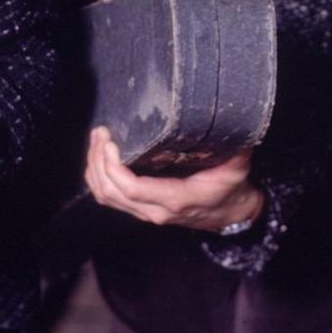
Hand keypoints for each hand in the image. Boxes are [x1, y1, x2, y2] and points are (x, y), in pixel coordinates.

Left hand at [83, 127, 263, 232]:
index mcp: (175, 198)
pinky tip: (99, 158)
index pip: (131, 188)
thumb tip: (226, 118)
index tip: (110, 141)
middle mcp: (155, 210)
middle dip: (98, 160)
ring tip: (97, 140)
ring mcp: (146, 213)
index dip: (113, 166)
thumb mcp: (237, 166)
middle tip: (100, 133)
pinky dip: (98, 178)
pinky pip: (110, 198)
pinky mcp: (142, 211)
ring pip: (105, 196)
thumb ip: (232, 145)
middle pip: (110, 191)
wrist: (232, 214)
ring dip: (95, 168)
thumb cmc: (231, 188)